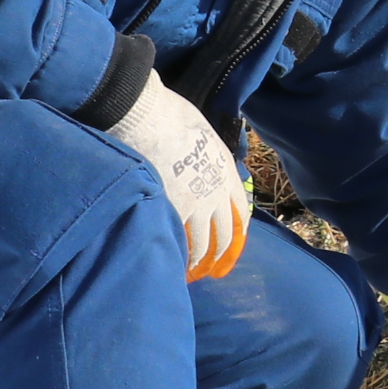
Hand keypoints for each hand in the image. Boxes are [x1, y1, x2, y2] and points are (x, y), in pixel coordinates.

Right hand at [104, 82, 250, 280]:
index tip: (234, 243)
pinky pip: (180, 240)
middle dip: (223, 254)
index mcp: (226, 168)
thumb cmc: (168, 113)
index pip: (240, 207)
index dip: (238, 229)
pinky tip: (173, 265)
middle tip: (214, 270)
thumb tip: (193, 157)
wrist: (147, 114)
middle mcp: (218, 190)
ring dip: (200, 261)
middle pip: (227, 231)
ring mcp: (197, 203)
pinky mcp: (174, 209)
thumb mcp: (199, 131)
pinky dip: (179, 255)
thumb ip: (201, 152)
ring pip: (204, 243)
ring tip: (192, 275)